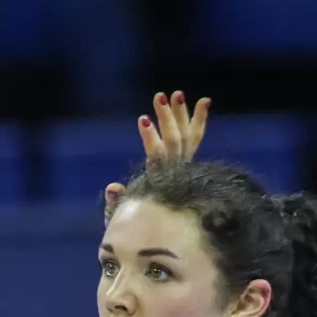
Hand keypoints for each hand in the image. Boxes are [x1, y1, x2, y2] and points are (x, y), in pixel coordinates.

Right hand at [105, 90, 211, 215]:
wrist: (159, 224)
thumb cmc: (134, 216)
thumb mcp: (119, 212)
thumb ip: (115, 201)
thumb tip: (111, 186)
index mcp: (156, 180)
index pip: (157, 157)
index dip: (151, 139)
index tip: (143, 121)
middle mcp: (173, 171)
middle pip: (174, 142)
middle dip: (167, 119)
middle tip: (160, 97)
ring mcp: (182, 163)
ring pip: (186, 136)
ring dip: (181, 114)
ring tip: (176, 93)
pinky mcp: (186, 158)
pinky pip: (196, 137)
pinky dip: (200, 120)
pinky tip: (205, 100)